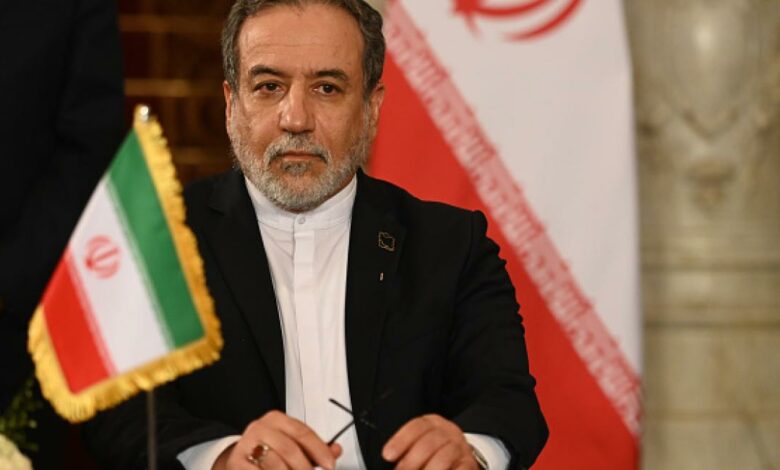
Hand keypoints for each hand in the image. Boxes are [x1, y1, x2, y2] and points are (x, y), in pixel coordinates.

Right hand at [213, 410, 341, 468]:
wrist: (238, 458)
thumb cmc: (270, 450)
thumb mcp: (291, 444)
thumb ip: (315, 448)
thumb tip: (336, 450)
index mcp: (276, 419)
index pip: (303, 433)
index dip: (319, 450)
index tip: (330, 465)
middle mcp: (260, 428)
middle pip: (289, 449)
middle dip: (305, 467)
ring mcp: (247, 445)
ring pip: (276, 464)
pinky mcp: (237, 463)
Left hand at [382, 414, 477, 469]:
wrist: (461, 457)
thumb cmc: (434, 451)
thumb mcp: (420, 444)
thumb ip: (406, 451)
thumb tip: (392, 462)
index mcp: (433, 423)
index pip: (417, 427)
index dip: (401, 440)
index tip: (388, 455)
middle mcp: (448, 432)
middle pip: (430, 441)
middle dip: (412, 460)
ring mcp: (460, 448)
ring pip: (445, 455)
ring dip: (430, 469)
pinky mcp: (469, 464)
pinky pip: (460, 469)